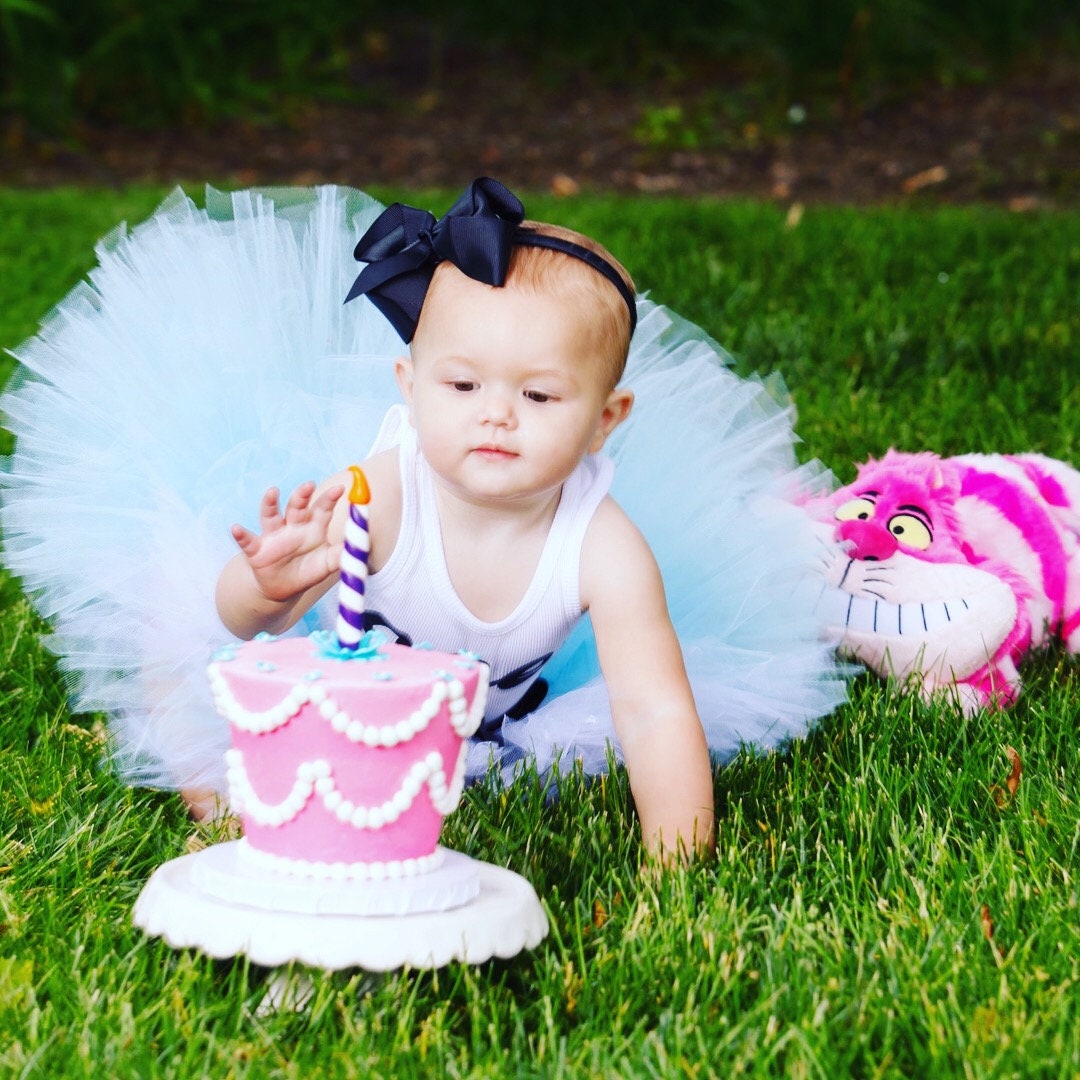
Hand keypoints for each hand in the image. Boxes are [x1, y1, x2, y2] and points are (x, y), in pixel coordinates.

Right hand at [230, 481, 344, 602]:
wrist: (283, 589)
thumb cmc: (308, 571)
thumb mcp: (327, 565)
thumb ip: (341, 556)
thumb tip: (358, 550)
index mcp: (313, 528)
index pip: (322, 508)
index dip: (330, 498)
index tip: (341, 489)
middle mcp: (293, 526)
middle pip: (297, 506)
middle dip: (302, 495)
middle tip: (309, 485)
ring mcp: (274, 536)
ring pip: (271, 515)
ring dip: (270, 503)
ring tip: (272, 492)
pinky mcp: (256, 549)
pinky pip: (247, 540)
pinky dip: (241, 534)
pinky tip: (236, 528)